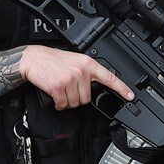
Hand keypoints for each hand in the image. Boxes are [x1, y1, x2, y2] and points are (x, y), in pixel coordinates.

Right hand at [19, 45, 133, 109]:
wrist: (34, 59)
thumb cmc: (54, 61)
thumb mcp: (75, 61)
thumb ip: (87, 72)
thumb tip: (96, 86)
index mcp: (88, 63)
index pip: (109, 77)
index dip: (122, 88)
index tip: (130, 96)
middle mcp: (82, 71)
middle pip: (87, 98)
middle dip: (77, 98)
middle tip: (69, 88)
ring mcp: (70, 78)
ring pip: (75, 103)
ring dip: (67, 101)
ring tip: (61, 90)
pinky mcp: (59, 87)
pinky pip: (63, 104)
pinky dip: (59, 104)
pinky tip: (55, 95)